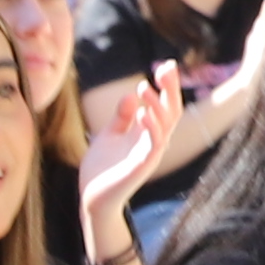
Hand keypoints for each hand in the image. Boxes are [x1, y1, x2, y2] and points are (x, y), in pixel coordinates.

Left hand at [78, 78, 171, 247]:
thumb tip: (132, 95)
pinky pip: (154, 144)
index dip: (168, 86)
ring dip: (158, 104)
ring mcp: (150, 154)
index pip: (165, 105)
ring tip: (144, 87)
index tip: (167, 65)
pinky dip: (152, 127)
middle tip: (167, 67)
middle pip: (172, 111)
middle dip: (171, 89)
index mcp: (147, 133)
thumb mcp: (110, 135)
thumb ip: (122, 117)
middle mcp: (154, 142)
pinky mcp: (142, 166)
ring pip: (165, 126)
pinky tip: (143, 112)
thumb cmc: (102, 169)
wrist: (93, 198)